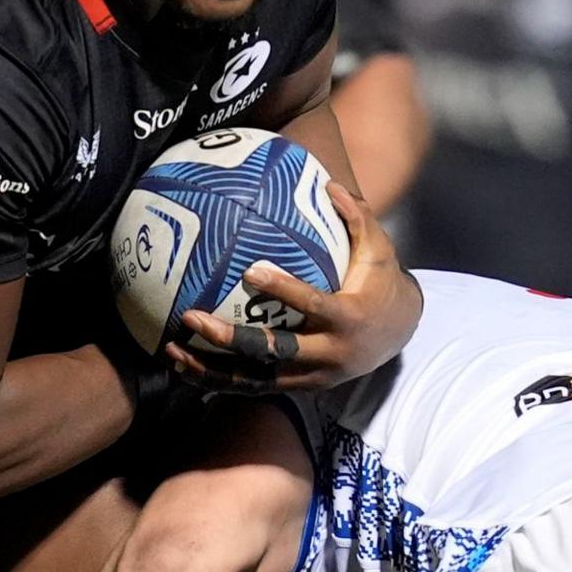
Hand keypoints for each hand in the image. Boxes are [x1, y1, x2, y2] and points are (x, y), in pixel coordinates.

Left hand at [165, 181, 422, 392]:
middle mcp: (329, 354)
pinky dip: (218, 381)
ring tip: (173, 351)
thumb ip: (356, 217)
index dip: (283, 289)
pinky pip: (252, 388)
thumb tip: (328, 182)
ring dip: (213, 368)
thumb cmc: (381, 284)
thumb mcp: (378, 250)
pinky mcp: (297, 388)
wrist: (398, 335)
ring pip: (256, 380)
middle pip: (275, 352)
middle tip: (192, 318)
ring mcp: (311, 378)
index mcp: (348, 318)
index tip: (250, 270)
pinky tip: (183, 367)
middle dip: (232, 339)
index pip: (312, 304)